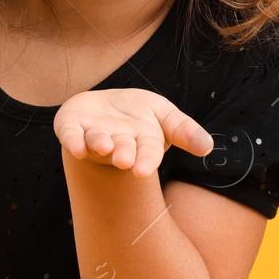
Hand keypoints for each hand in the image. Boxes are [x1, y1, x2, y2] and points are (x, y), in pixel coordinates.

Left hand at [55, 88, 213, 177]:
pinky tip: (76, 148)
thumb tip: (208, 148)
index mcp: (142, 141)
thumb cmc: (137, 115)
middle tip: (123, 160)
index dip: (146, 161)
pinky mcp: (71, 126)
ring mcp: (93, 134)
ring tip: (104, 146)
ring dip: (100, 144)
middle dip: (123, 154)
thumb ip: (184, 130)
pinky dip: (72, 140)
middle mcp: (117, 142)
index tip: (143, 171)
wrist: (103, 108)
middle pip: (122, 149)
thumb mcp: (164, 115)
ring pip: (96, 141)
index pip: (147, 152)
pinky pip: (70, 135)